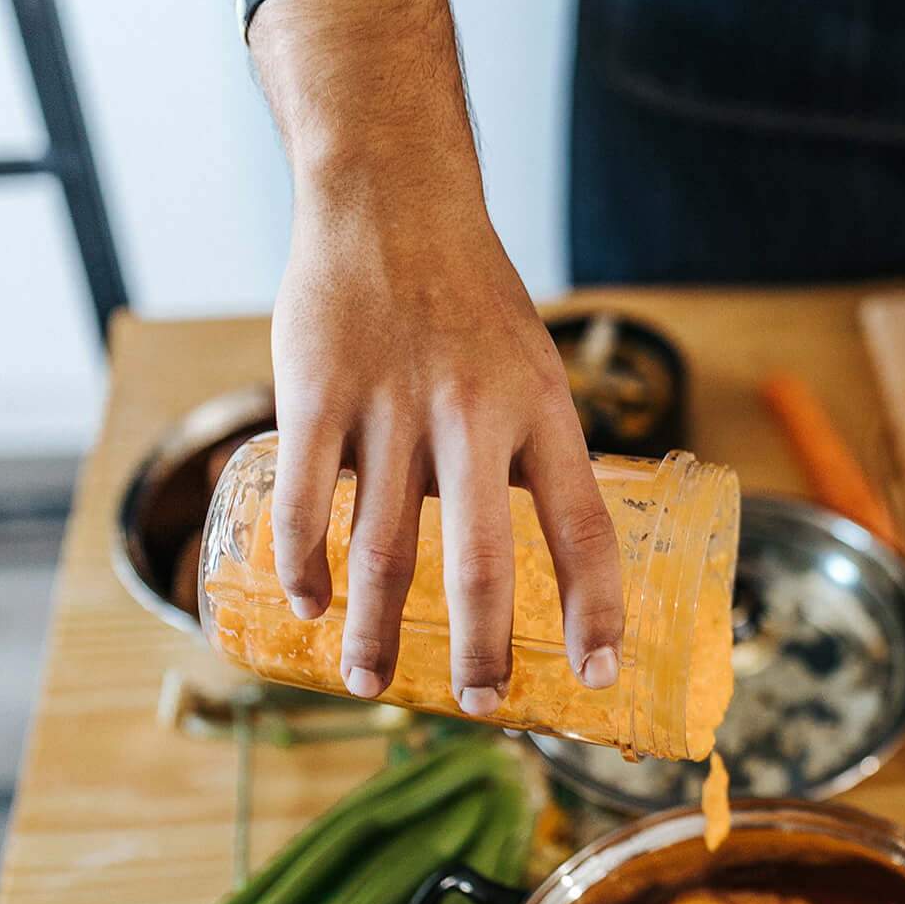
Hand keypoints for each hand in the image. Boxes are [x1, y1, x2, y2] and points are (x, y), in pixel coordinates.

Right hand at [268, 151, 622, 715]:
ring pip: (385, 548)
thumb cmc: (468, 298)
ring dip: (376, 630)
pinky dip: (306, 566)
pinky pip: (307, 502)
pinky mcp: (316, 392)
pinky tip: (312, 604)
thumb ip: (530, 453)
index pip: (585, 528)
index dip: (596, 608)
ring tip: (372, 683)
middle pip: (482, 561)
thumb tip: (537, 556)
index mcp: (541, 410)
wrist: (390, 199)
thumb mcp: (531, 366)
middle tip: (477, 703)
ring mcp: (390, 404)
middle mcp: (473, 414)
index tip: (598, 675)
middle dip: (481, 650)